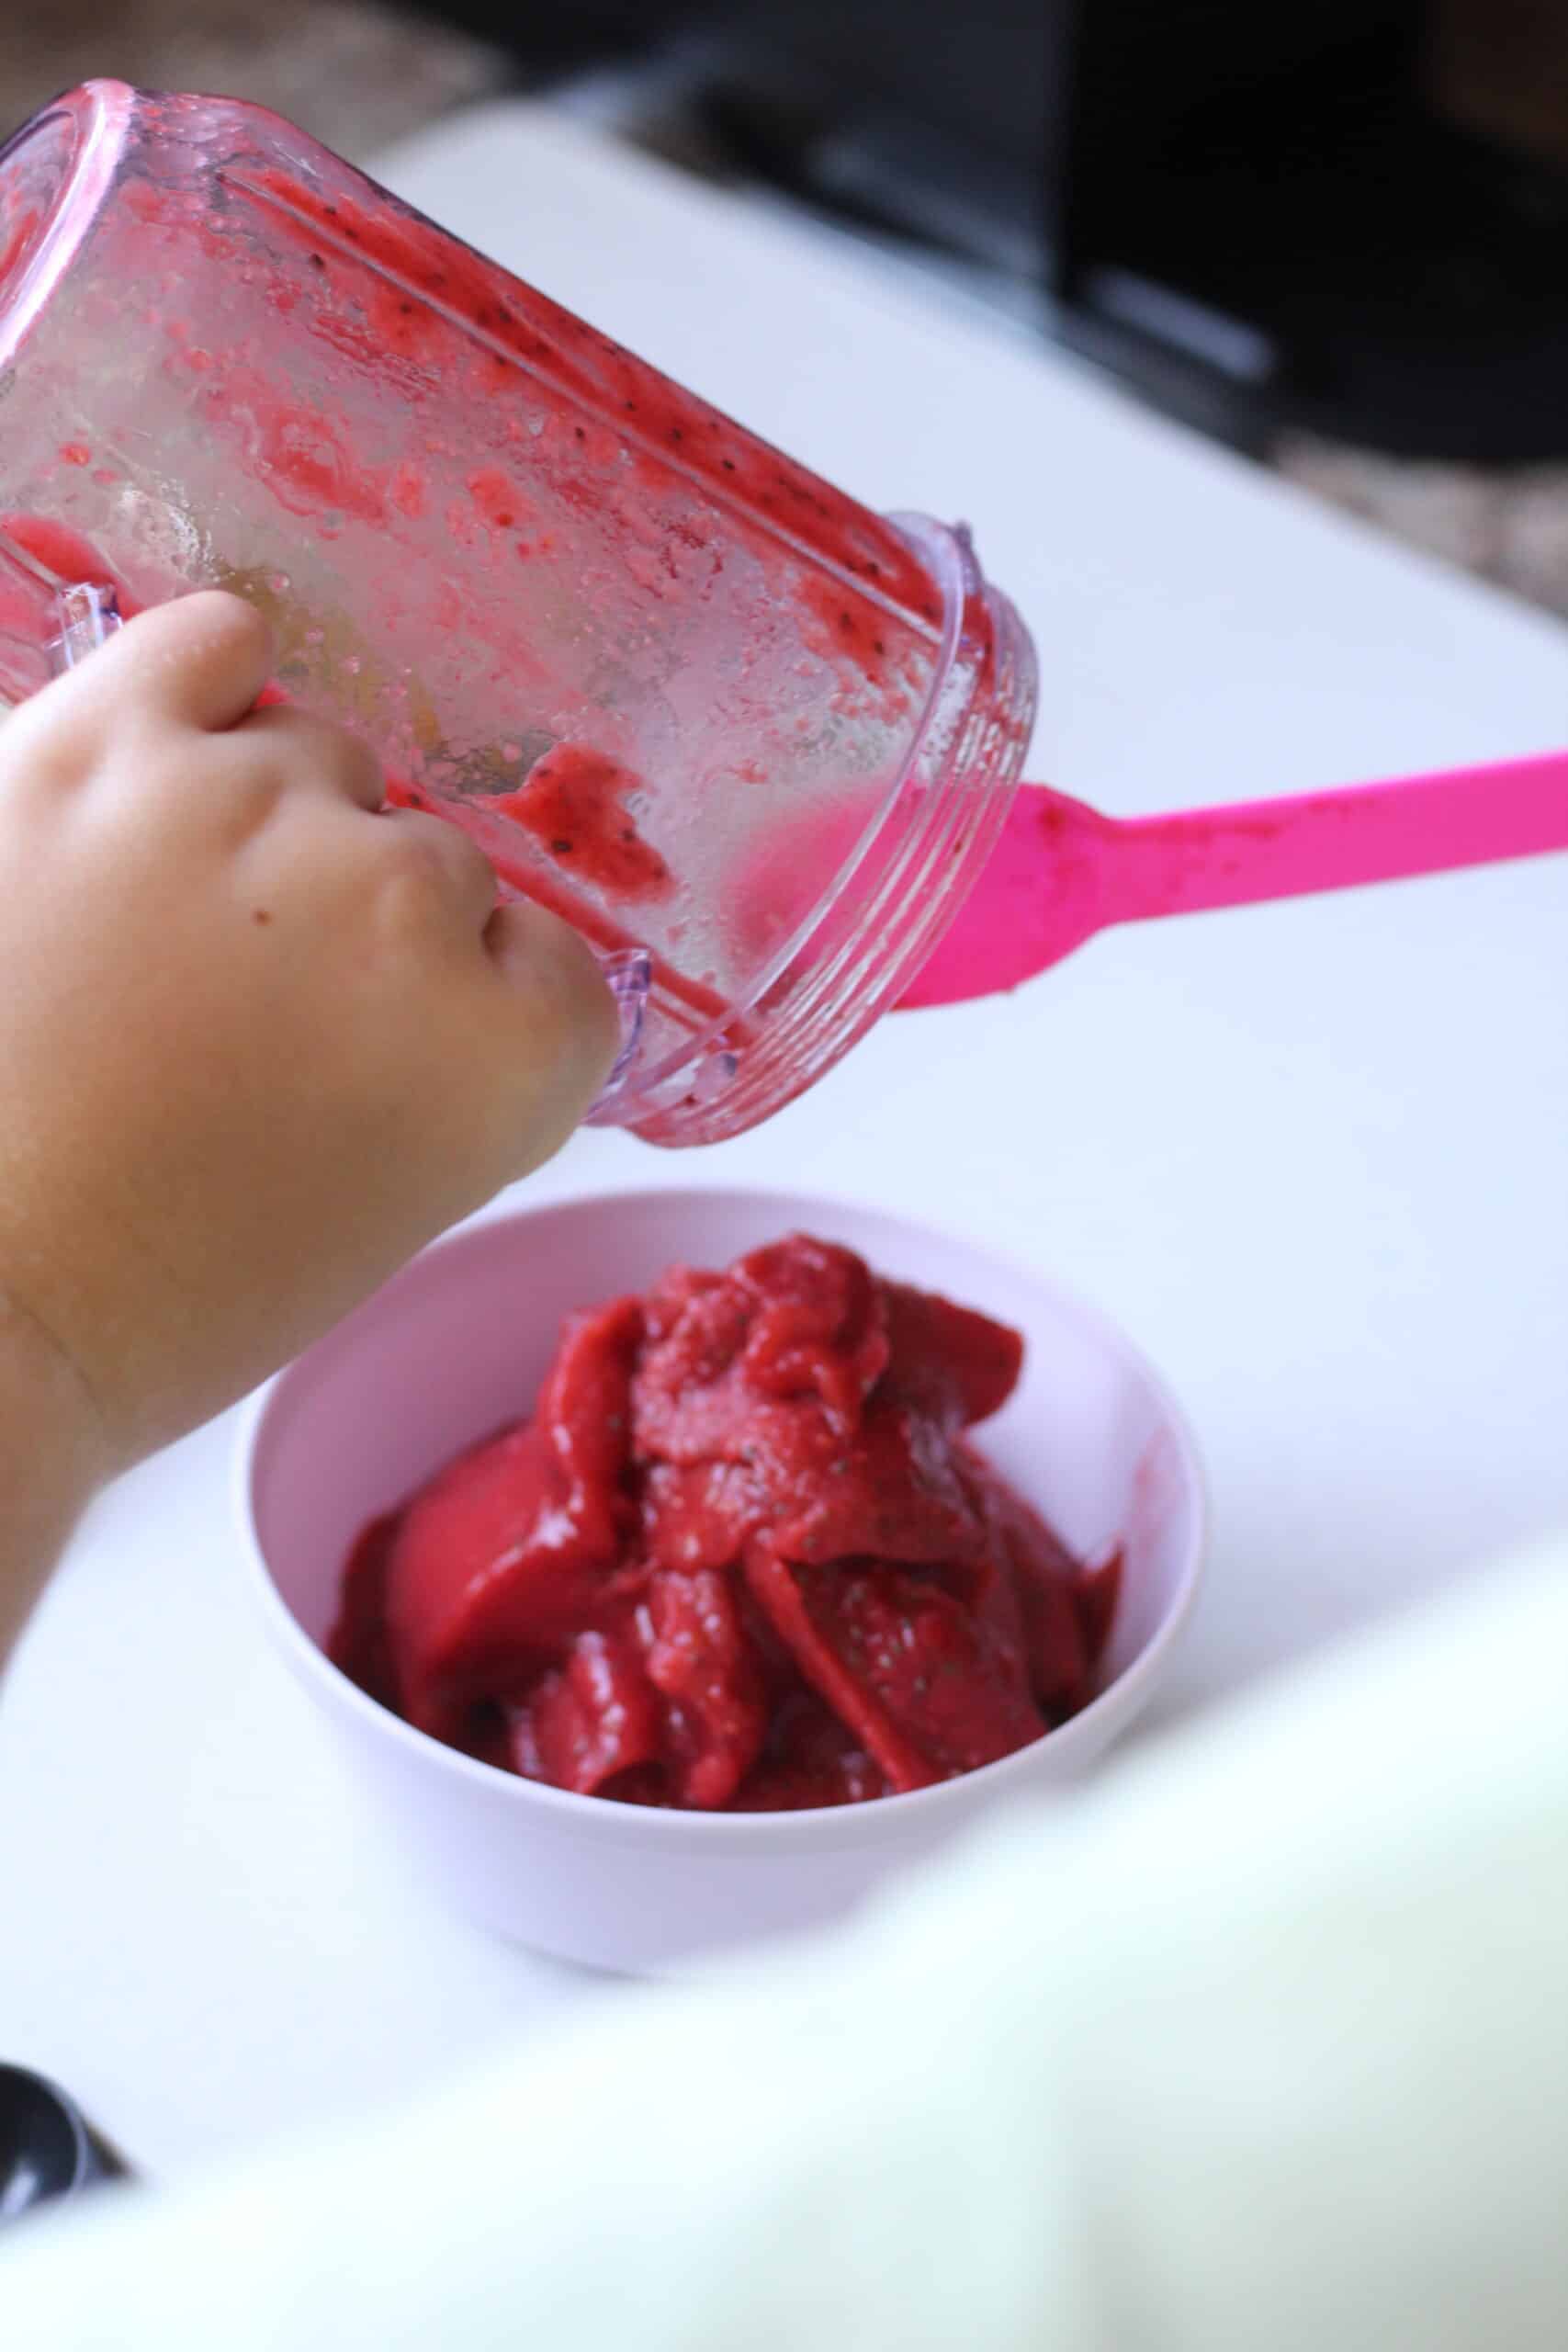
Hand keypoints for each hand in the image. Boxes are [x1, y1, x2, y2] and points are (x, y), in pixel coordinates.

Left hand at [0, 592, 616, 1466]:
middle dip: (360, 929)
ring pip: (320, 759)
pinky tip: (170, 761)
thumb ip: (447, 1064)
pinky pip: (214, 639)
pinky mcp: (101, 745)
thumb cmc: (165, 1295)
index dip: (468, 1004)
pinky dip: (204, 688)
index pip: (549, 962)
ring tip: (168, 926)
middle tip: (252, 1014)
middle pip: (433, 862)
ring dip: (272, 827)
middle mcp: (404, 905)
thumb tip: (430, 961)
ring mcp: (248, 808)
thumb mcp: (385, 1207)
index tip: (390, 1048)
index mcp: (502, 1052)